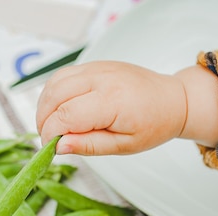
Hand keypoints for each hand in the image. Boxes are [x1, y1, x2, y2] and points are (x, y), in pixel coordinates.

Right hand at [36, 61, 217, 154]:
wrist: (173, 100)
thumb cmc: (153, 125)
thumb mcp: (123, 145)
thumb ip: (89, 145)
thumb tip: (59, 147)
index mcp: (112, 101)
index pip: (66, 116)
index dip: (51, 134)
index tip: (51, 149)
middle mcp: (102, 78)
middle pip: (55, 96)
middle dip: (44, 121)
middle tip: (49, 140)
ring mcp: (97, 68)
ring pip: (54, 83)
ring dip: (45, 106)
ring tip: (52, 126)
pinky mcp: (95, 65)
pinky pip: (63, 76)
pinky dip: (53, 93)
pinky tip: (59, 110)